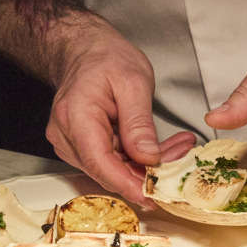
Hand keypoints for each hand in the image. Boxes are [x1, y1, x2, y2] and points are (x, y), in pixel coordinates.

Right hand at [46, 19, 195, 201]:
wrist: (86, 50)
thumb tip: (147, 157)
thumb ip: (139, 123)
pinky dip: (135, 158)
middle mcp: (66, 135)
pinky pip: (110, 161)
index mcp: (76, 116)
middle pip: (107, 169)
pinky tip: (158, 149)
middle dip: (145, 173)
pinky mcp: (80, 146)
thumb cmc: (106, 58)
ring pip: (111, 168)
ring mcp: (70, 142)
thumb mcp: (133, 82)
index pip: (100, 162)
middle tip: (181, 160)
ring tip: (176, 147)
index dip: (127, 184)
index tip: (151, 196)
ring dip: (144, 165)